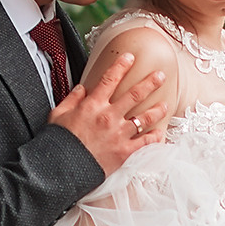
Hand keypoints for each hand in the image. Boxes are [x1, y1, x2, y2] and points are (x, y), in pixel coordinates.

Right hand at [51, 52, 168, 172]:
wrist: (62, 168)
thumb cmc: (59, 142)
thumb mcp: (58, 115)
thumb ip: (71, 99)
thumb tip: (81, 88)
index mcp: (92, 105)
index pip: (110, 79)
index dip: (121, 66)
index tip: (130, 57)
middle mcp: (109, 117)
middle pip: (135, 95)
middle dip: (150, 83)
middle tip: (160, 75)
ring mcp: (119, 134)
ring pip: (144, 118)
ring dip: (157, 110)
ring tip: (166, 105)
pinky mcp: (124, 152)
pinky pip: (144, 143)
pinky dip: (155, 137)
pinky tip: (161, 133)